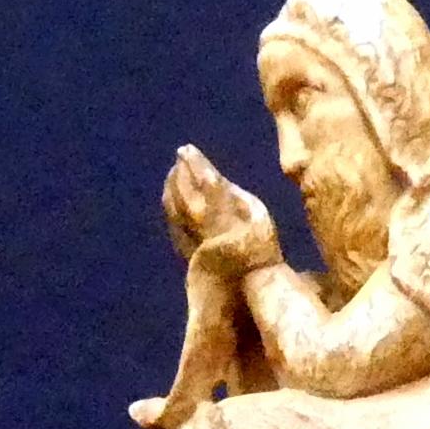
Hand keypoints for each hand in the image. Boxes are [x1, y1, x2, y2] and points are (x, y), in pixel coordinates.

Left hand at [163, 144, 280, 274]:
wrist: (247, 279)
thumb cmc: (259, 243)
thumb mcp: (254, 210)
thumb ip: (230, 191)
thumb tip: (213, 177)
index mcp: (215, 203)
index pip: (200, 176)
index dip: (194, 162)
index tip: (187, 149)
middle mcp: (196, 216)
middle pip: (182, 188)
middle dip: (180, 171)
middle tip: (179, 158)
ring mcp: (186, 232)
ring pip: (172, 203)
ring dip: (171, 186)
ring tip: (173, 174)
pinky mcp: (183, 246)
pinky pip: (172, 220)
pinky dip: (170, 205)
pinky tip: (170, 200)